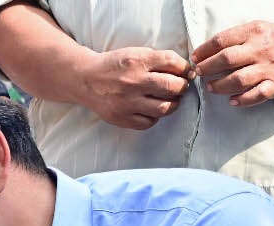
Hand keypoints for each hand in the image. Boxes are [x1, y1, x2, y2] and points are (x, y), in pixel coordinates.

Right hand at [77, 47, 192, 130]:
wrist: (87, 79)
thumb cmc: (115, 66)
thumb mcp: (136, 53)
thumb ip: (159, 60)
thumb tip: (186, 71)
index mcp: (139, 61)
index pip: (173, 63)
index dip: (185, 69)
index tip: (187, 73)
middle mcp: (134, 81)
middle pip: (173, 87)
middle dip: (182, 87)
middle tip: (180, 87)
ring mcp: (128, 102)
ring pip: (164, 108)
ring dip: (173, 104)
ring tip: (170, 100)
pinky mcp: (122, 118)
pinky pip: (149, 122)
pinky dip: (155, 117)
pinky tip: (152, 109)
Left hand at [191, 20, 273, 106]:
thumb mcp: (256, 29)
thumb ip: (235, 38)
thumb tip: (207, 51)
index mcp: (254, 32)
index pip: (223, 40)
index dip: (205, 51)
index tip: (195, 58)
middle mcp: (261, 50)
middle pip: (227, 59)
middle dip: (208, 67)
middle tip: (199, 73)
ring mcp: (269, 68)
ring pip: (239, 79)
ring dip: (220, 85)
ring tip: (210, 88)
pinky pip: (257, 95)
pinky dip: (242, 100)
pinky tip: (232, 101)